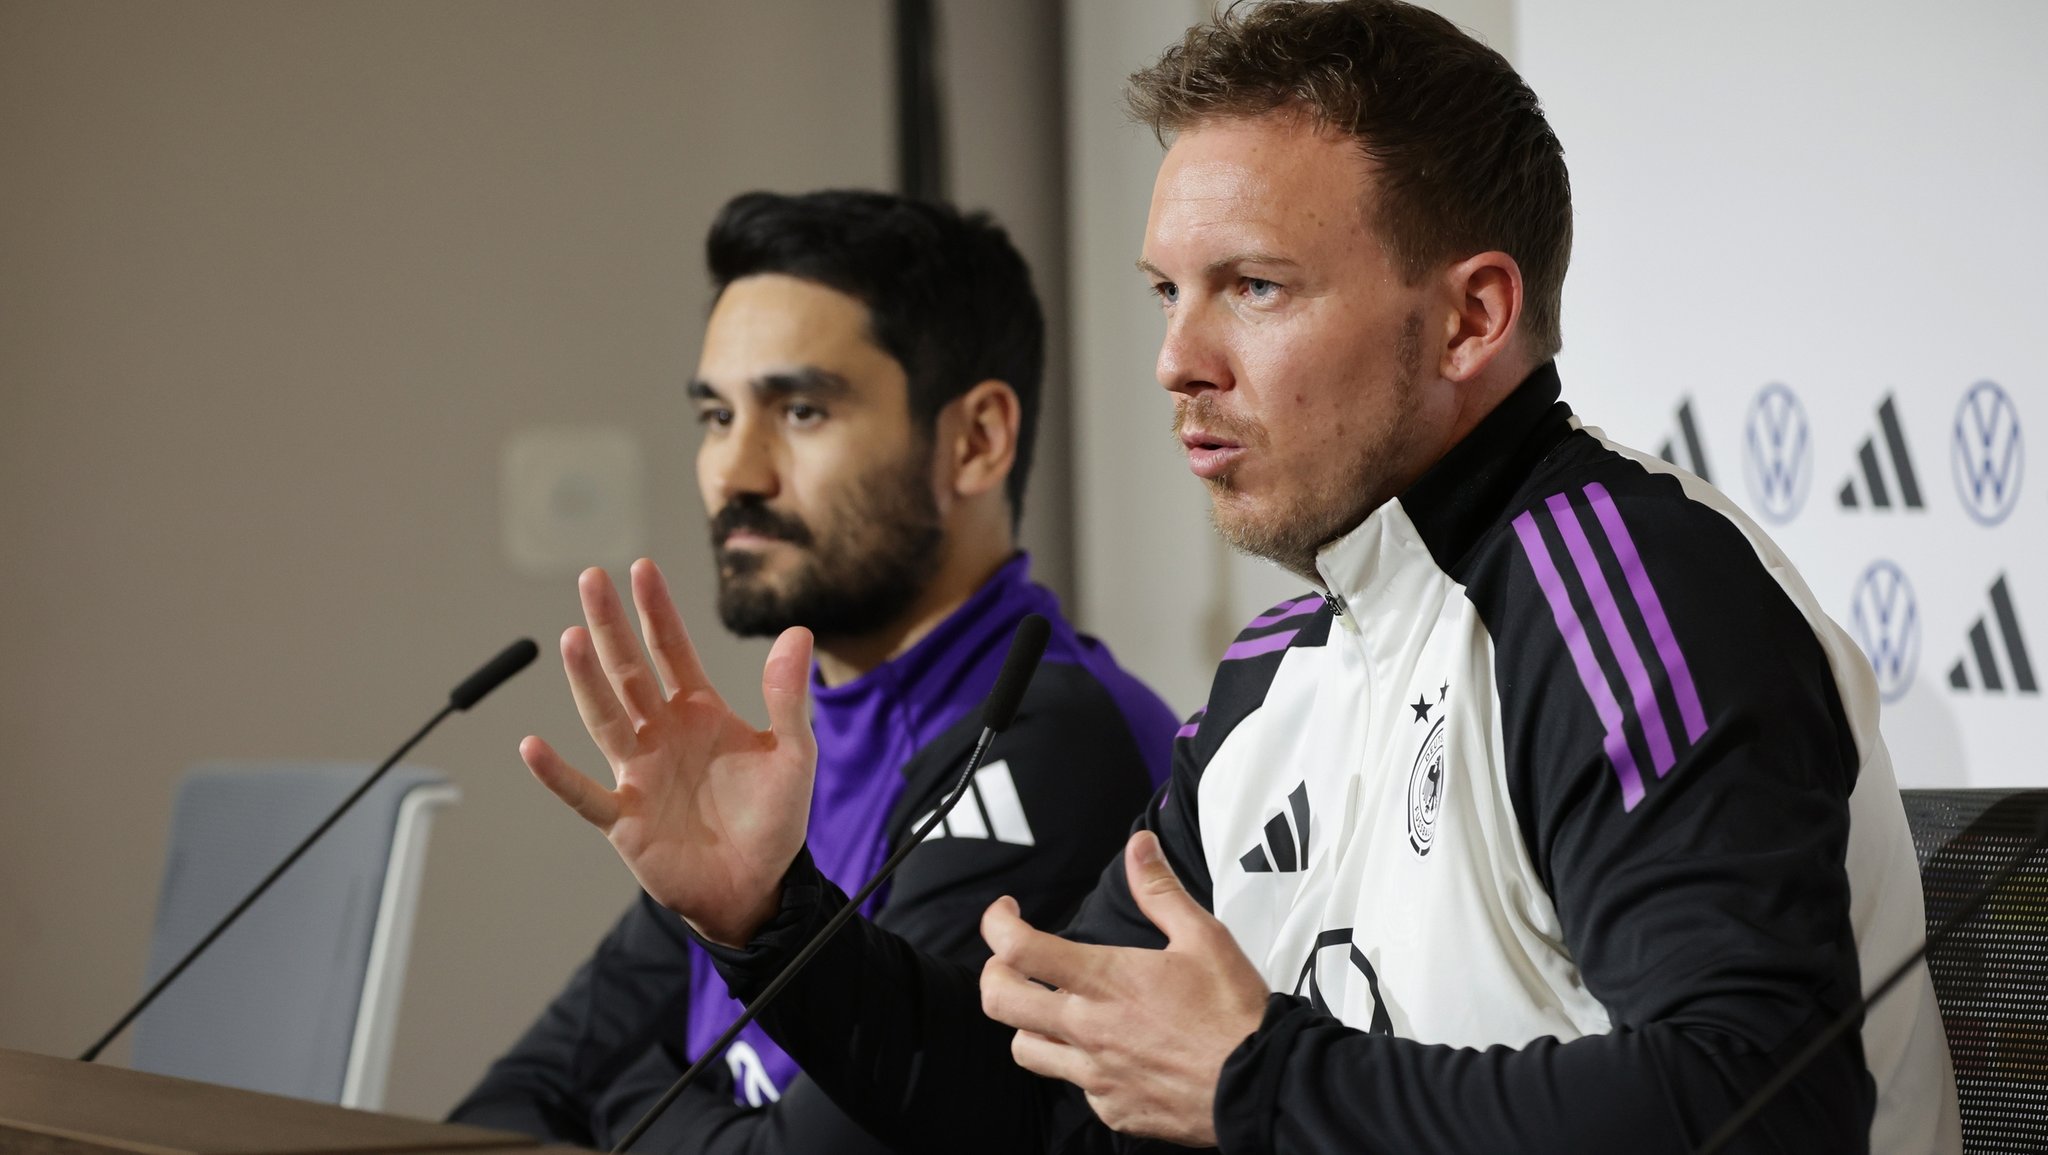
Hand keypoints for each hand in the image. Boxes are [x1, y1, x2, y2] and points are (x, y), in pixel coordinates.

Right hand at [521, 559, 815, 945]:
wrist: (758, 888)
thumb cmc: (774, 821)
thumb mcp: (792, 754)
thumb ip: (787, 697)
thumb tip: (797, 631)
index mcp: (698, 713)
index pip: (672, 650)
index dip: (657, 611)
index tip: (640, 568)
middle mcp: (661, 734)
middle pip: (628, 671)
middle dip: (611, 625)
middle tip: (590, 578)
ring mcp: (638, 774)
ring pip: (605, 718)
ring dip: (586, 681)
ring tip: (571, 639)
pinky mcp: (624, 819)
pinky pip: (584, 793)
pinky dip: (557, 774)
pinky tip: (533, 747)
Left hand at [978, 831, 1269, 1144]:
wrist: (1263, 1086)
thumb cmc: (1234, 1011)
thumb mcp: (1203, 938)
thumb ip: (1160, 891)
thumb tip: (1138, 845)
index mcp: (1104, 981)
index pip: (1017, 949)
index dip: (997, 923)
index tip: (1007, 913)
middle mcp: (1088, 1030)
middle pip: (999, 1002)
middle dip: (994, 974)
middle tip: (1014, 962)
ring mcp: (1096, 1075)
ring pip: (1025, 1051)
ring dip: (1029, 1024)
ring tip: (1052, 1009)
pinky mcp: (1114, 1110)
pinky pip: (1076, 1087)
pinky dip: (1080, 1065)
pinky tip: (1107, 1052)